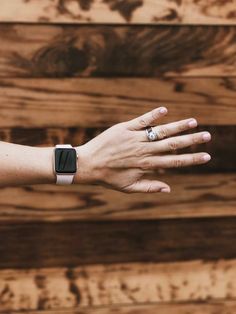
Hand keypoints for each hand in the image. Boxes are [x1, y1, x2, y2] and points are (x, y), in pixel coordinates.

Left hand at [74, 107, 210, 192]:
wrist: (87, 164)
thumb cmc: (108, 177)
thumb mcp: (129, 188)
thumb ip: (149, 187)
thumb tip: (169, 188)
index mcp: (146, 165)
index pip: (175, 162)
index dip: (192, 159)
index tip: (206, 156)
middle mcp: (143, 151)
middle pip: (173, 144)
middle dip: (192, 141)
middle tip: (207, 136)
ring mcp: (134, 138)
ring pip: (160, 131)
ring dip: (178, 126)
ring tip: (193, 121)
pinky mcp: (124, 128)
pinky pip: (141, 120)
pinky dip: (153, 115)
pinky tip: (165, 110)